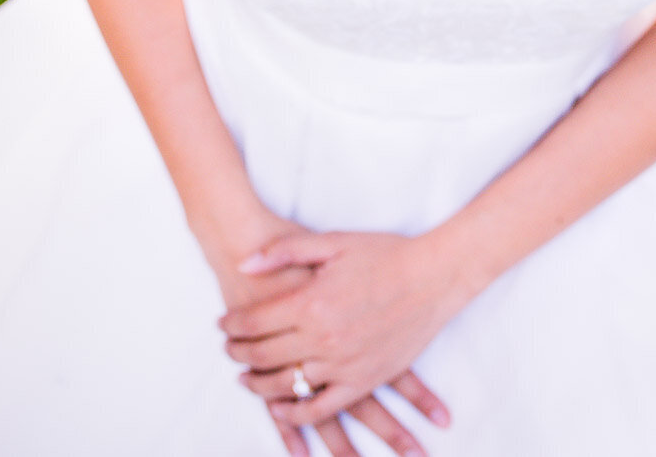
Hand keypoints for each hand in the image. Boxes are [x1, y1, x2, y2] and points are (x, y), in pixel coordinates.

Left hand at [220, 229, 459, 430]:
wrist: (434, 276)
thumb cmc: (384, 254)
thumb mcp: (331, 242)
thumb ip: (284, 251)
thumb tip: (244, 263)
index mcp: (311, 302)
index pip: (255, 321)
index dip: (233, 324)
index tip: (222, 324)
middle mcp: (322, 337)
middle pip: (263, 354)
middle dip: (238, 352)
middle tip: (227, 349)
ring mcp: (343, 364)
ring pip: (285, 385)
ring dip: (258, 384)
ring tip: (244, 378)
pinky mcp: (363, 381)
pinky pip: (320, 408)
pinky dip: (295, 414)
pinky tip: (280, 407)